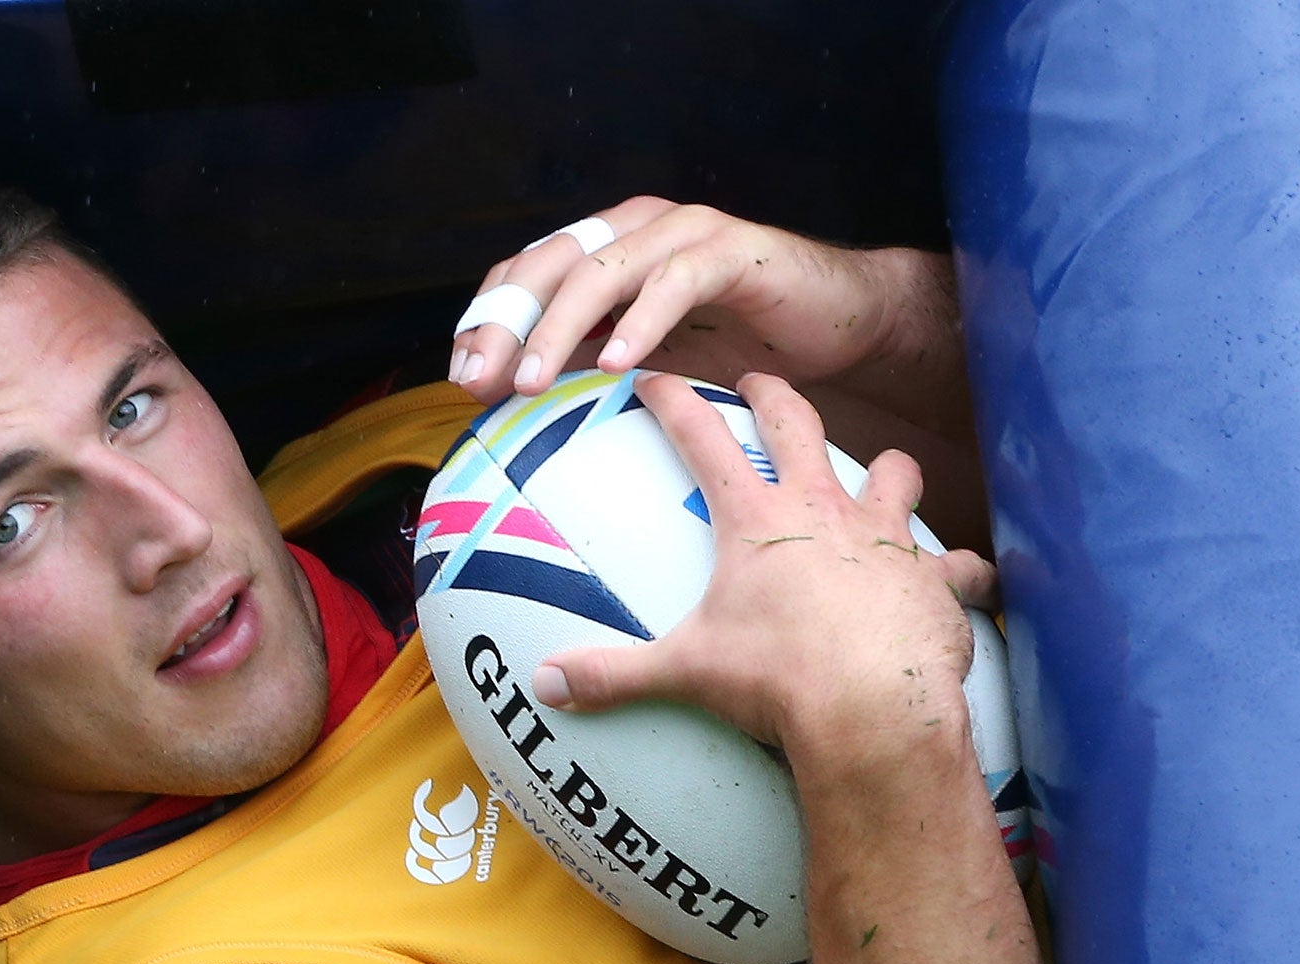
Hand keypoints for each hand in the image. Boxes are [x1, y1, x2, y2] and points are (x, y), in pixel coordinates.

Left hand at [452, 198, 894, 395]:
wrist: (837, 322)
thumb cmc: (739, 343)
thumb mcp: (648, 361)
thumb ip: (588, 364)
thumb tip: (517, 400)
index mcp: (607, 246)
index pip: (527, 272)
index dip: (489, 320)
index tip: (462, 379)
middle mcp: (637, 226)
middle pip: (551, 264)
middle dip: (506, 325)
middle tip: (476, 382)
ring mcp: (685, 232)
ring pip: (602, 270)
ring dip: (558, 329)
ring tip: (528, 381)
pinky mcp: (733, 250)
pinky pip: (675, 282)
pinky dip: (641, 322)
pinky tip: (617, 363)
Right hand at [531, 372, 994, 774]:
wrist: (870, 712)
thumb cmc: (775, 683)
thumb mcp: (684, 674)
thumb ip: (613, 675)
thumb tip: (544, 685)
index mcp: (759, 521)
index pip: (704, 441)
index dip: (675, 403)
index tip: (656, 379)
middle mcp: (825, 511)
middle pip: (799, 425)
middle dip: (776, 396)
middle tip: (761, 383)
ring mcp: (887, 540)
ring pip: (893, 474)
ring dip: (886, 472)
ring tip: (883, 476)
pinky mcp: (935, 582)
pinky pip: (961, 569)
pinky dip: (962, 575)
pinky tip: (965, 583)